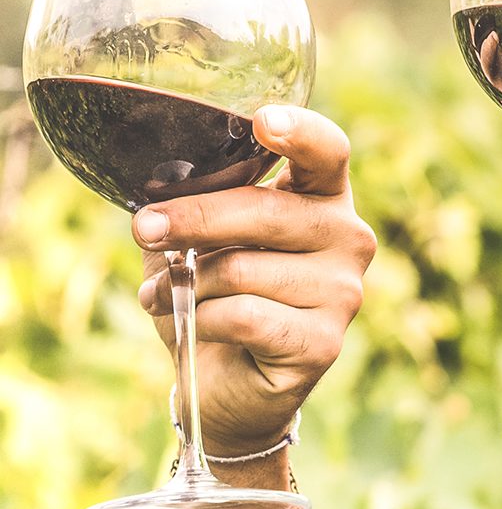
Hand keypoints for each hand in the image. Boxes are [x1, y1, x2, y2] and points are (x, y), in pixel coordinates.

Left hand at [134, 106, 375, 456]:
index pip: (327, 152)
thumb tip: (157, 191)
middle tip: (145, 228)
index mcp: (325, 198)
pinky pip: (242, 317)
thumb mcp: (203, 240)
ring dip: (185, 284)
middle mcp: (349, 237)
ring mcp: (344, 292)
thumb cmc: (216, 297)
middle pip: (268, 211)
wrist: (226, 387)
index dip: (299, 133)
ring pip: (243, 269)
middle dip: (193, 219)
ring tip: (162, 295)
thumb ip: (196, 207)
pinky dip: (199, 320)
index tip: (262, 121)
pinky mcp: (324, 342)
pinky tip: (189, 326)